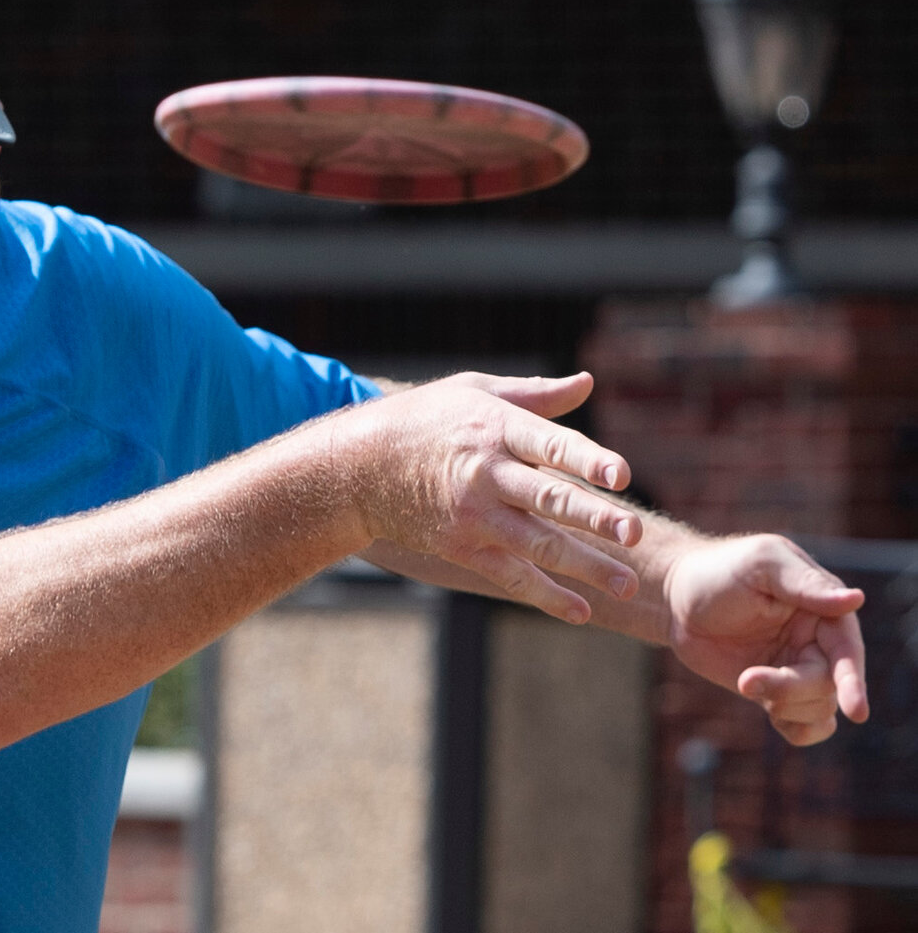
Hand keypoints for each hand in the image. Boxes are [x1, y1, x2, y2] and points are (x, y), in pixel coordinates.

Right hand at [347, 371, 642, 623]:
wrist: (358, 468)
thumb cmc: (425, 420)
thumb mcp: (474, 392)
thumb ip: (535, 395)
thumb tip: (587, 382)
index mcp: (495, 428)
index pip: (550, 444)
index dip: (587, 459)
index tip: (621, 474)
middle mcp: (486, 473)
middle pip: (548, 498)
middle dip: (593, 517)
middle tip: (634, 533)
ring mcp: (473, 515)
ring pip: (537, 544)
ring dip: (584, 566)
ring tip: (628, 583)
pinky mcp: (461, 546)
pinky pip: (509, 576)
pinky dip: (545, 596)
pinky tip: (580, 611)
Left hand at [662, 533, 867, 744]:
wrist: (676, 600)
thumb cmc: (719, 571)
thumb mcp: (761, 565)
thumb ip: (805, 584)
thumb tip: (855, 600)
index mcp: (823, 610)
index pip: (847, 648)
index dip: (852, 679)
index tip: (855, 710)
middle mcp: (817, 642)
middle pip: (828, 683)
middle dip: (794, 689)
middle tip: (748, 681)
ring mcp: (796, 669)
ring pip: (818, 706)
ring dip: (788, 706)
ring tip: (745, 682)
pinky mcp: (774, 691)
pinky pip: (803, 723)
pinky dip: (798, 730)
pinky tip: (775, 718)